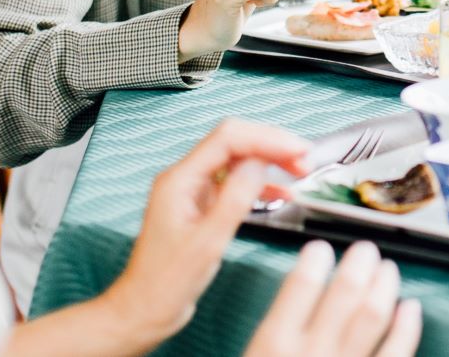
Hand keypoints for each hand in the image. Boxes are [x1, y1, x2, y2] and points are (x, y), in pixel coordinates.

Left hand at [100, 119, 310, 344]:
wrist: (145, 309)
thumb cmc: (166, 283)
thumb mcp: (208, 242)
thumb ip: (235, 199)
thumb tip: (260, 164)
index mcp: (180, 180)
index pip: (228, 139)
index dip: (267, 139)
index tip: (297, 150)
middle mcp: (185, 179)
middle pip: (234, 143)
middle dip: (271, 145)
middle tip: (303, 159)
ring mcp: (193, 192)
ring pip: (237, 161)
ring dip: (269, 162)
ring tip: (299, 170)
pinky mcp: (202, 207)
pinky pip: (235, 183)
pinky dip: (261, 184)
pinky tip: (282, 194)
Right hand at [243, 241, 420, 356]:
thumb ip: (269, 336)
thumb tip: (286, 303)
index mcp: (274, 343)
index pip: (301, 283)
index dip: (315, 257)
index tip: (320, 248)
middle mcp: (313, 352)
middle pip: (346, 290)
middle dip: (359, 262)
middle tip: (365, 249)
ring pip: (374, 314)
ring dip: (384, 285)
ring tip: (386, 269)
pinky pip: (397, 350)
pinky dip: (408, 326)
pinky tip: (410, 308)